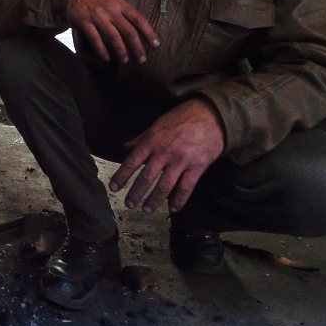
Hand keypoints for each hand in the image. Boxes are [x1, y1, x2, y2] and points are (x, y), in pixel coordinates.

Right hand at [68, 0, 159, 63]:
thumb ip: (125, 12)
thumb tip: (139, 29)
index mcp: (120, 4)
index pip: (138, 19)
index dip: (148, 32)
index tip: (155, 45)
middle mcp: (111, 11)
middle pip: (128, 31)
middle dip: (137, 47)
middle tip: (142, 60)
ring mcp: (98, 17)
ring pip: (113, 37)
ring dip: (121, 51)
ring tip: (126, 60)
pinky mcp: (86, 24)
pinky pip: (96, 40)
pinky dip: (102, 51)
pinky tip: (107, 58)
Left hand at [108, 99, 225, 212]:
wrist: (211, 115)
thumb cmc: (182, 118)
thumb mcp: (158, 124)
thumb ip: (142, 138)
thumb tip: (126, 147)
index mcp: (152, 141)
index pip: (132, 161)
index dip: (121, 176)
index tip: (114, 187)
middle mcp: (164, 152)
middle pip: (146, 177)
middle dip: (136, 193)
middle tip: (129, 204)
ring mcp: (181, 160)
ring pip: (164, 186)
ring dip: (154, 200)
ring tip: (147, 209)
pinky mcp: (197, 167)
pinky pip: (186, 187)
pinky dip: (178, 200)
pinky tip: (172, 208)